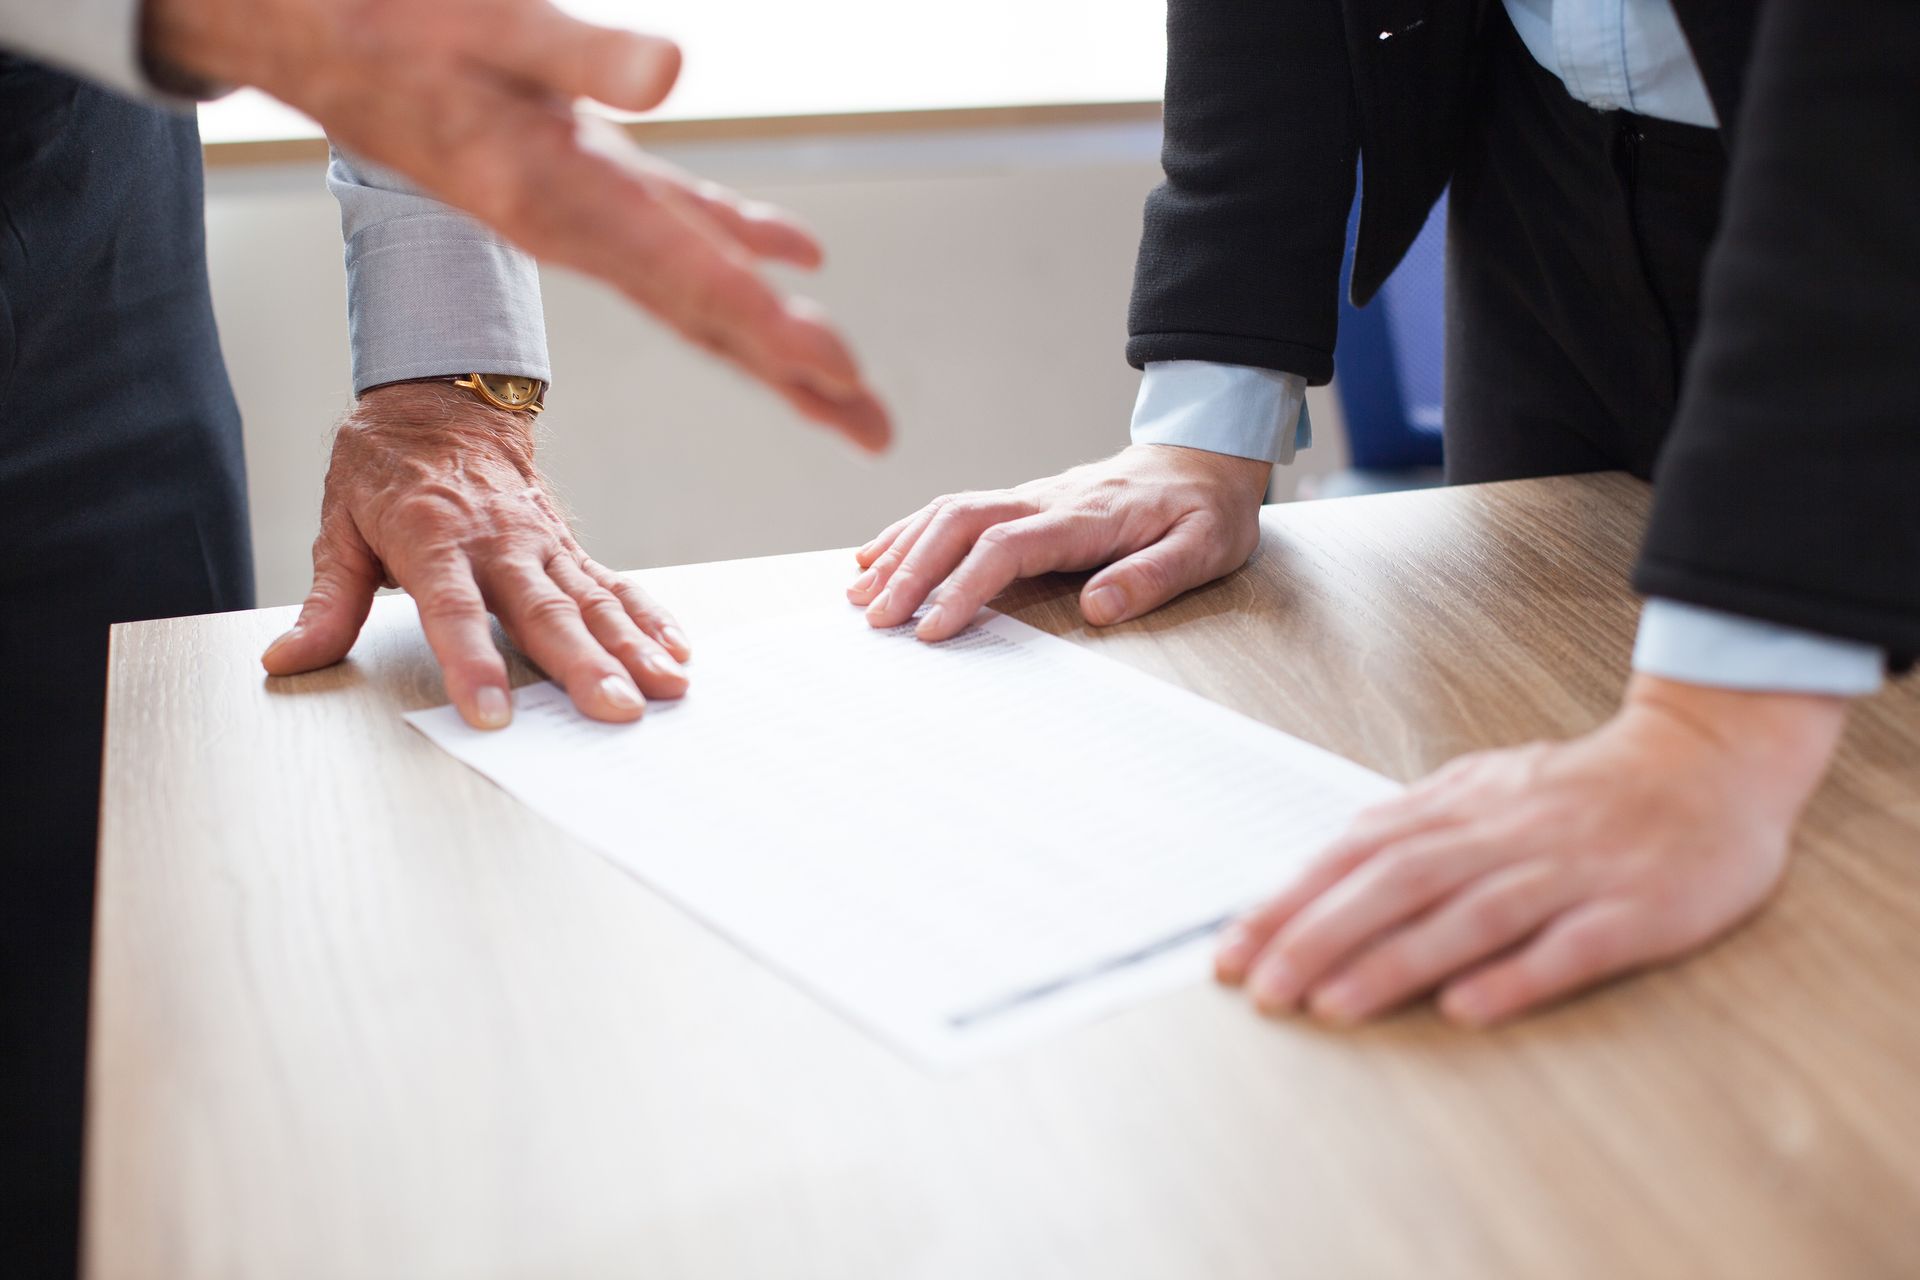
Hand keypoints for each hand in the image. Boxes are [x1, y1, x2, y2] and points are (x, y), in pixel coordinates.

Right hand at [142, 0, 890, 450]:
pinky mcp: (592, 178)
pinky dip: (743, 242)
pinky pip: (682, 226)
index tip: (835, 369)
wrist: (321, 40)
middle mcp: (586, 227)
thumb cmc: (395, 26)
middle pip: (710, 320)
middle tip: (874, 434)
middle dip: (796, 378)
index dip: (766, 324)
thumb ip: (581, 51)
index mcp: (563, 200)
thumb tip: (674, 71)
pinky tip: (800, 255)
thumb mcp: (489, 24)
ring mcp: (593, 209)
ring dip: (779, 343)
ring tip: (848, 392)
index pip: (687, 277)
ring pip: (703, 291)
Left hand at [261, 383, 691, 728]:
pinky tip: (679, 654)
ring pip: (592, 603)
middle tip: (615, 711)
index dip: (472, 663)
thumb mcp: (339, 528)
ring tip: (666, 690)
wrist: (444, 400)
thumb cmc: (386, 468)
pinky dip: (650, 619)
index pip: (455, 612)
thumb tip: (287, 660)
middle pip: (545, 614)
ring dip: (632, 649)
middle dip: (583, 666)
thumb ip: (327, 603)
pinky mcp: (569, 549)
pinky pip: (615, 587)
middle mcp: (498, 544)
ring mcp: (542, 546)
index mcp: (433, 540)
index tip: (492, 713)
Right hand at [848, 444, 1271, 639]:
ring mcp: (1028, 496)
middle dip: (912, 570)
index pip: (1008, 546)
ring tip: (859, 594)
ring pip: (948, 511)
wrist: (1202, 455)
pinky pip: (954, 509)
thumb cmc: (1205, 509)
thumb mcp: (1205, 546)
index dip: (964, 586)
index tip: (933, 629)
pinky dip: (909, 532)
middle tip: (876, 619)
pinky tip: (876, 556)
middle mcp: (1045, 499)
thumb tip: (1096, 608)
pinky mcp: (1021, 501)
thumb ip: (1154, 576)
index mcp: (1085, 516)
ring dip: (900, 550)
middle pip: (960, 523)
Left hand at [1216, 676, 1848, 1026]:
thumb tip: (1329, 863)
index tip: (1234, 952)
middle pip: (1397, 883)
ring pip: (1470, 916)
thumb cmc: (1585, 790)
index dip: (1291, 903)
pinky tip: (1467, 1009)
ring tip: (1333, 1005)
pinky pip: (1569, 947)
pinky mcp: (1634, 911)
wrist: (1710, 762)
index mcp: (1460, 810)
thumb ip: (1413, 823)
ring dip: (1397, 961)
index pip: (1356, 855)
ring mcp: (1568, 872)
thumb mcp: (1486, 788)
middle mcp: (1503, 837)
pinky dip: (1516, 976)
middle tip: (1263, 989)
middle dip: (1321, 935)